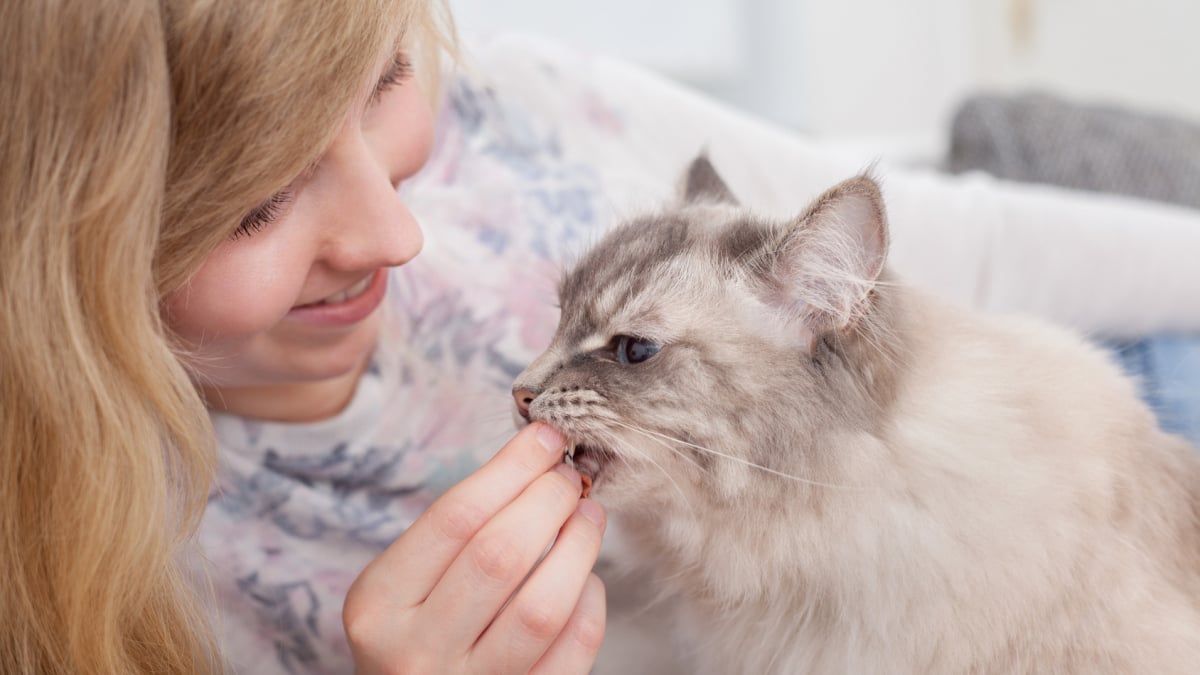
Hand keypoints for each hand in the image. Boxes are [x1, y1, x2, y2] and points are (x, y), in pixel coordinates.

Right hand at [343, 422, 606, 673]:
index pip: (454, 518)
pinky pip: (570, 653)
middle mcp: (414, 650)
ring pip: (541, 607)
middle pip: (499, 556)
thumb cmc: (415, 635)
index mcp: (378, 604)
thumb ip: (457, 533)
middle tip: (569, 476)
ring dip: (578, 547)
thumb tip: (537, 459)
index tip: (545, 439)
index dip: (510, 469)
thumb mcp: (403, 586)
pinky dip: (588, 606)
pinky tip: (586, 579)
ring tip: (588, 515)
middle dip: (547, 501)